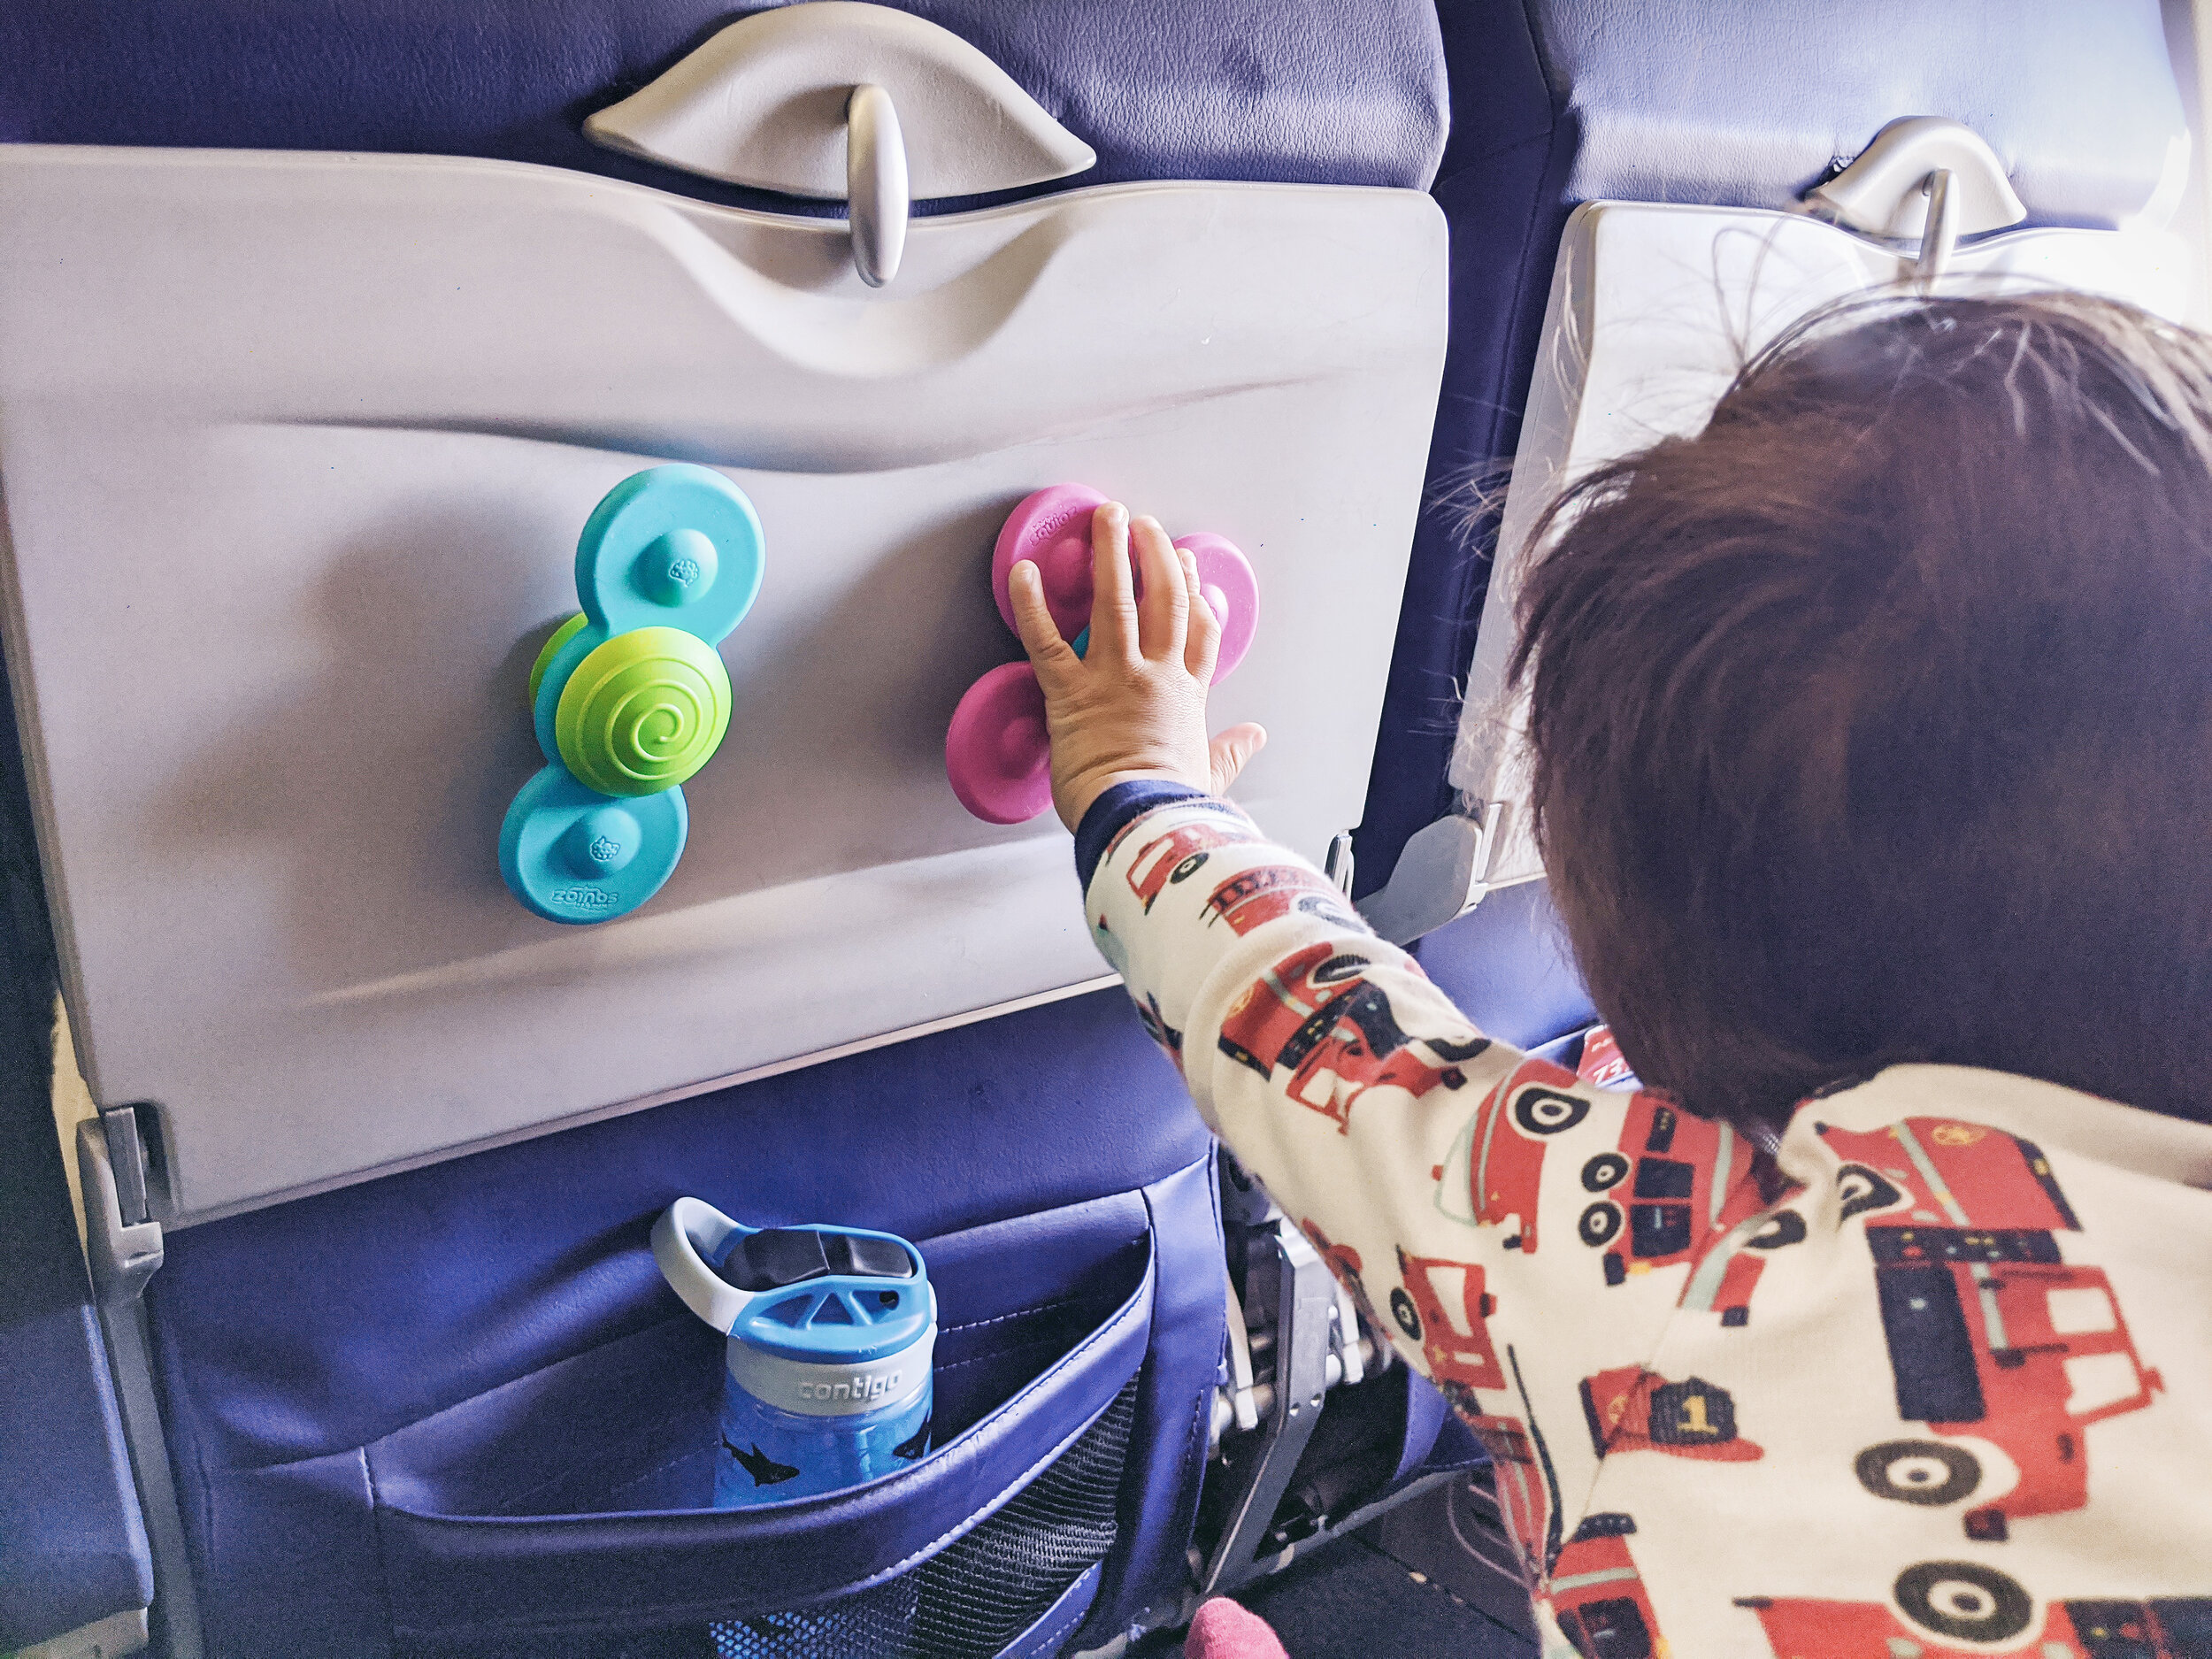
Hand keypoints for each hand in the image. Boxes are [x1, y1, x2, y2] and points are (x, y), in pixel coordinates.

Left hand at [1010, 501, 1266, 830]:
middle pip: (1165, 599)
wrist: (1140, 824)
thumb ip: (1229, 750)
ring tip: (1106, 516)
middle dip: (1156, 554)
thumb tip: (1255, 736)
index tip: (1189, 564)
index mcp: (1187, 695)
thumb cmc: (1170, 808)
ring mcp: (1114, 678)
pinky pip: (1046, 640)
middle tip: (1144, 523)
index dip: (1195, 591)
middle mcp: (1155, 675)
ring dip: (1110, 553)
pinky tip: (1025, 572)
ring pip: (1115, 600)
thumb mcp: (1209, 776)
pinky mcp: (1071, 693)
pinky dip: (1032, 604)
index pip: (1198, 629)